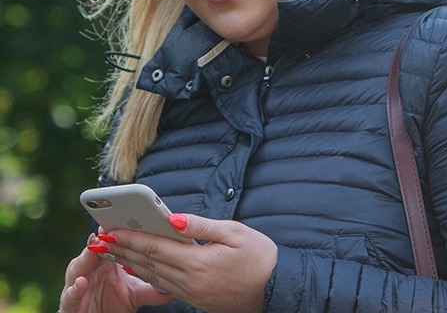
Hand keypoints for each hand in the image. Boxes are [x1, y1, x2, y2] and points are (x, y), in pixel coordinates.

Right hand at [59, 233, 174, 312]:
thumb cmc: (110, 304)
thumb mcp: (134, 295)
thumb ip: (152, 289)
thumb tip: (175, 287)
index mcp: (105, 262)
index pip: (111, 242)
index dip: (118, 231)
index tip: (125, 218)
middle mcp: (89, 269)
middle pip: (93, 249)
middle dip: (100, 238)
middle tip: (107, 227)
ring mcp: (76, 284)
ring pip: (77, 266)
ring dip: (85, 257)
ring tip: (95, 247)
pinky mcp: (69, 303)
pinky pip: (69, 295)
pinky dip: (74, 289)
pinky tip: (81, 283)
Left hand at [93, 214, 277, 312]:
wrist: (276, 289)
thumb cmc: (259, 256)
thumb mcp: (234, 232)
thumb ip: (201, 225)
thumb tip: (173, 217)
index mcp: (198, 263)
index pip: (155, 248)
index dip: (130, 238)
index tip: (111, 228)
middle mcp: (189, 281)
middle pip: (148, 263)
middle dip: (121, 250)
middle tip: (99, 239)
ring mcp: (191, 293)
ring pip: (152, 276)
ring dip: (129, 262)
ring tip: (111, 251)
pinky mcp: (195, 299)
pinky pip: (164, 286)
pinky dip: (146, 274)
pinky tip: (137, 268)